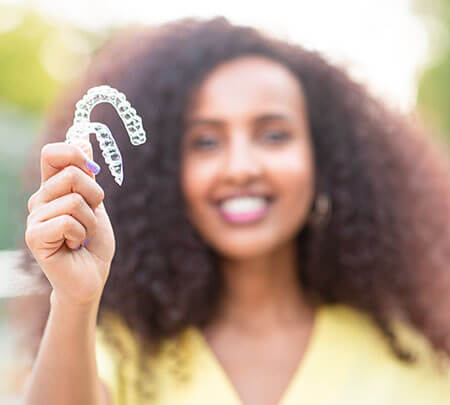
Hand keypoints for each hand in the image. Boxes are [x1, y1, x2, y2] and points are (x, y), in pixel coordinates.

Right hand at [25, 141, 115, 306]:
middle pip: (72, 174)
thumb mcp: (95, 203)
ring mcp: (34, 217)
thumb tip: (83, 139)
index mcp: (53, 188)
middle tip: (90, 217)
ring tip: (82, 236)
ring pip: (75, 200)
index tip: (90, 170)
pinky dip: (82, 234)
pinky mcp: (34, 236)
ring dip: (90, 221)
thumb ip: (86, 174)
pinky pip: (68, 221)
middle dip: (95, 197)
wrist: (92, 275)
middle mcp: (40, 199)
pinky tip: (74, 245)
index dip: (74, 154)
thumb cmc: (94, 241)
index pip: (52, 154)